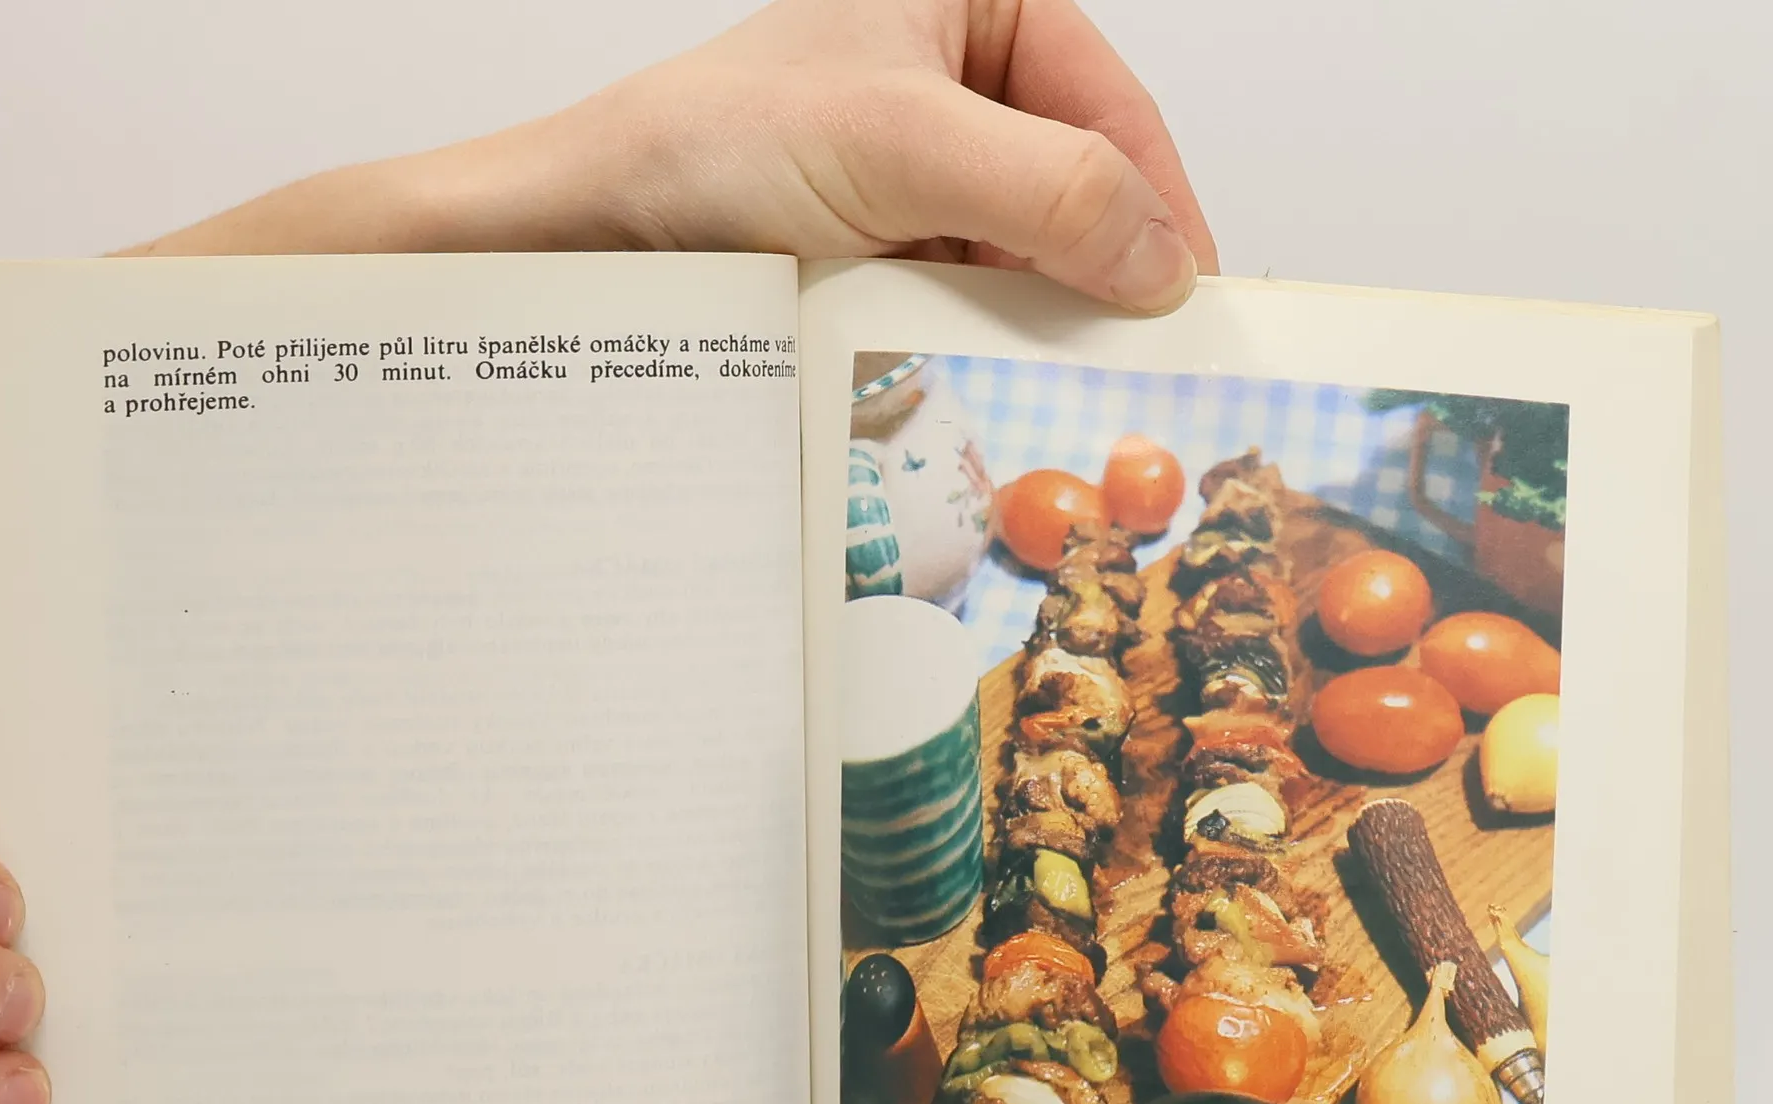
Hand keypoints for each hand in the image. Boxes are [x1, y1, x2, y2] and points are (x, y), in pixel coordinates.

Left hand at [135, 0, 1216, 315]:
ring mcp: (914, 182)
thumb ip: (1051, 186)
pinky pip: (962, 306)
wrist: (583, 241)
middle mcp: (950, 90)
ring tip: (1057, 395)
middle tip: (1135, 372)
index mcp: (974, 9)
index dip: (1162, 207)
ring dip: (1034, 327)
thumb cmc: (706, 150)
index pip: (1113, 107)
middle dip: (1101, 279)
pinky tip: (986, 393)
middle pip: (1079, 192)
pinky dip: (978, 351)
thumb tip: (1163, 258)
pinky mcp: (877, 260)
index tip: (1191, 305)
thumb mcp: (899, 143)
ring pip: (1021, 260)